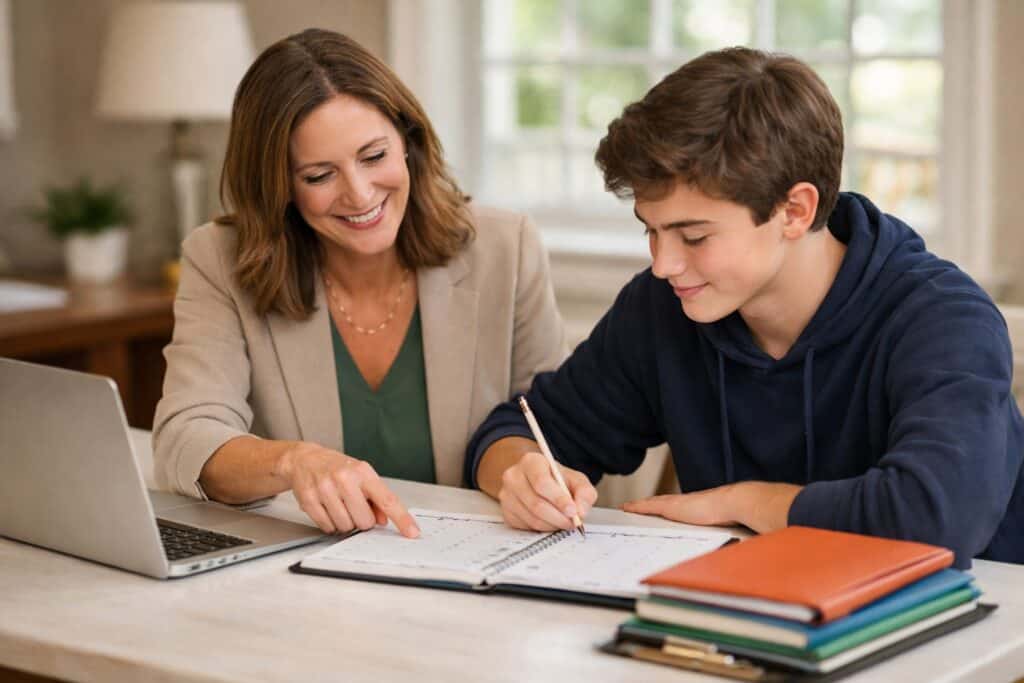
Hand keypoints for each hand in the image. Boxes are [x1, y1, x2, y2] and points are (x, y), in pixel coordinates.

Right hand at [276, 442, 418, 537]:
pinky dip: (329, 523)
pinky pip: (327, 527)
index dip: (401, 518)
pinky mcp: (308, 499)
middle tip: (354, 508)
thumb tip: (384, 520)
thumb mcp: (361, 476)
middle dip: (362, 521)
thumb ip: (376, 498)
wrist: (305, 459)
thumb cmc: (337, 468)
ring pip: (345, 526)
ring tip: (339, 506)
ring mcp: (325, 489)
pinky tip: (327, 508)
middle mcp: (344, 478)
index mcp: (362, 472)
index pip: (387, 499)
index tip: (412, 532)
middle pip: (364, 521)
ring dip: (345, 522)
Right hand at [497, 450, 596, 531]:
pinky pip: (526, 527)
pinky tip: (550, 521)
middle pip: (536, 504)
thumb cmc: (557, 480)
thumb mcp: (576, 480)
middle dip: (558, 517)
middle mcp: (514, 476)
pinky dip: (542, 528)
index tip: (573, 511)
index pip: (541, 482)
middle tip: (572, 522)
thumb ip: (584, 493)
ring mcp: (507, 495)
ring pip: (532, 518)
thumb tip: (580, 511)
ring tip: (564, 521)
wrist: (538, 482)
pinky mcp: (506, 512)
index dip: (559, 500)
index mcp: (531, 461)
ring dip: (552, 525)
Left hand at [622, 482, 801, 533]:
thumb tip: (736, 556)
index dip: (667, 511)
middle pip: (662, 505)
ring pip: (653, 505)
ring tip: (627, 509)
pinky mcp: (672, 506)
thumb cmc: (738, 518)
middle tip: (633, 510)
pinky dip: (638, 507)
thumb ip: (727, 539)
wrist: (739, 503)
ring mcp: (678, 504)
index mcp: (698, 510)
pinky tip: (627, 508)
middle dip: (648, 508)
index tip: (657, 514)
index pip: (678, 510)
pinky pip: (649, 506)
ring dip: (640, 507)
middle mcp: (687, 504)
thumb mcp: (728, 532)